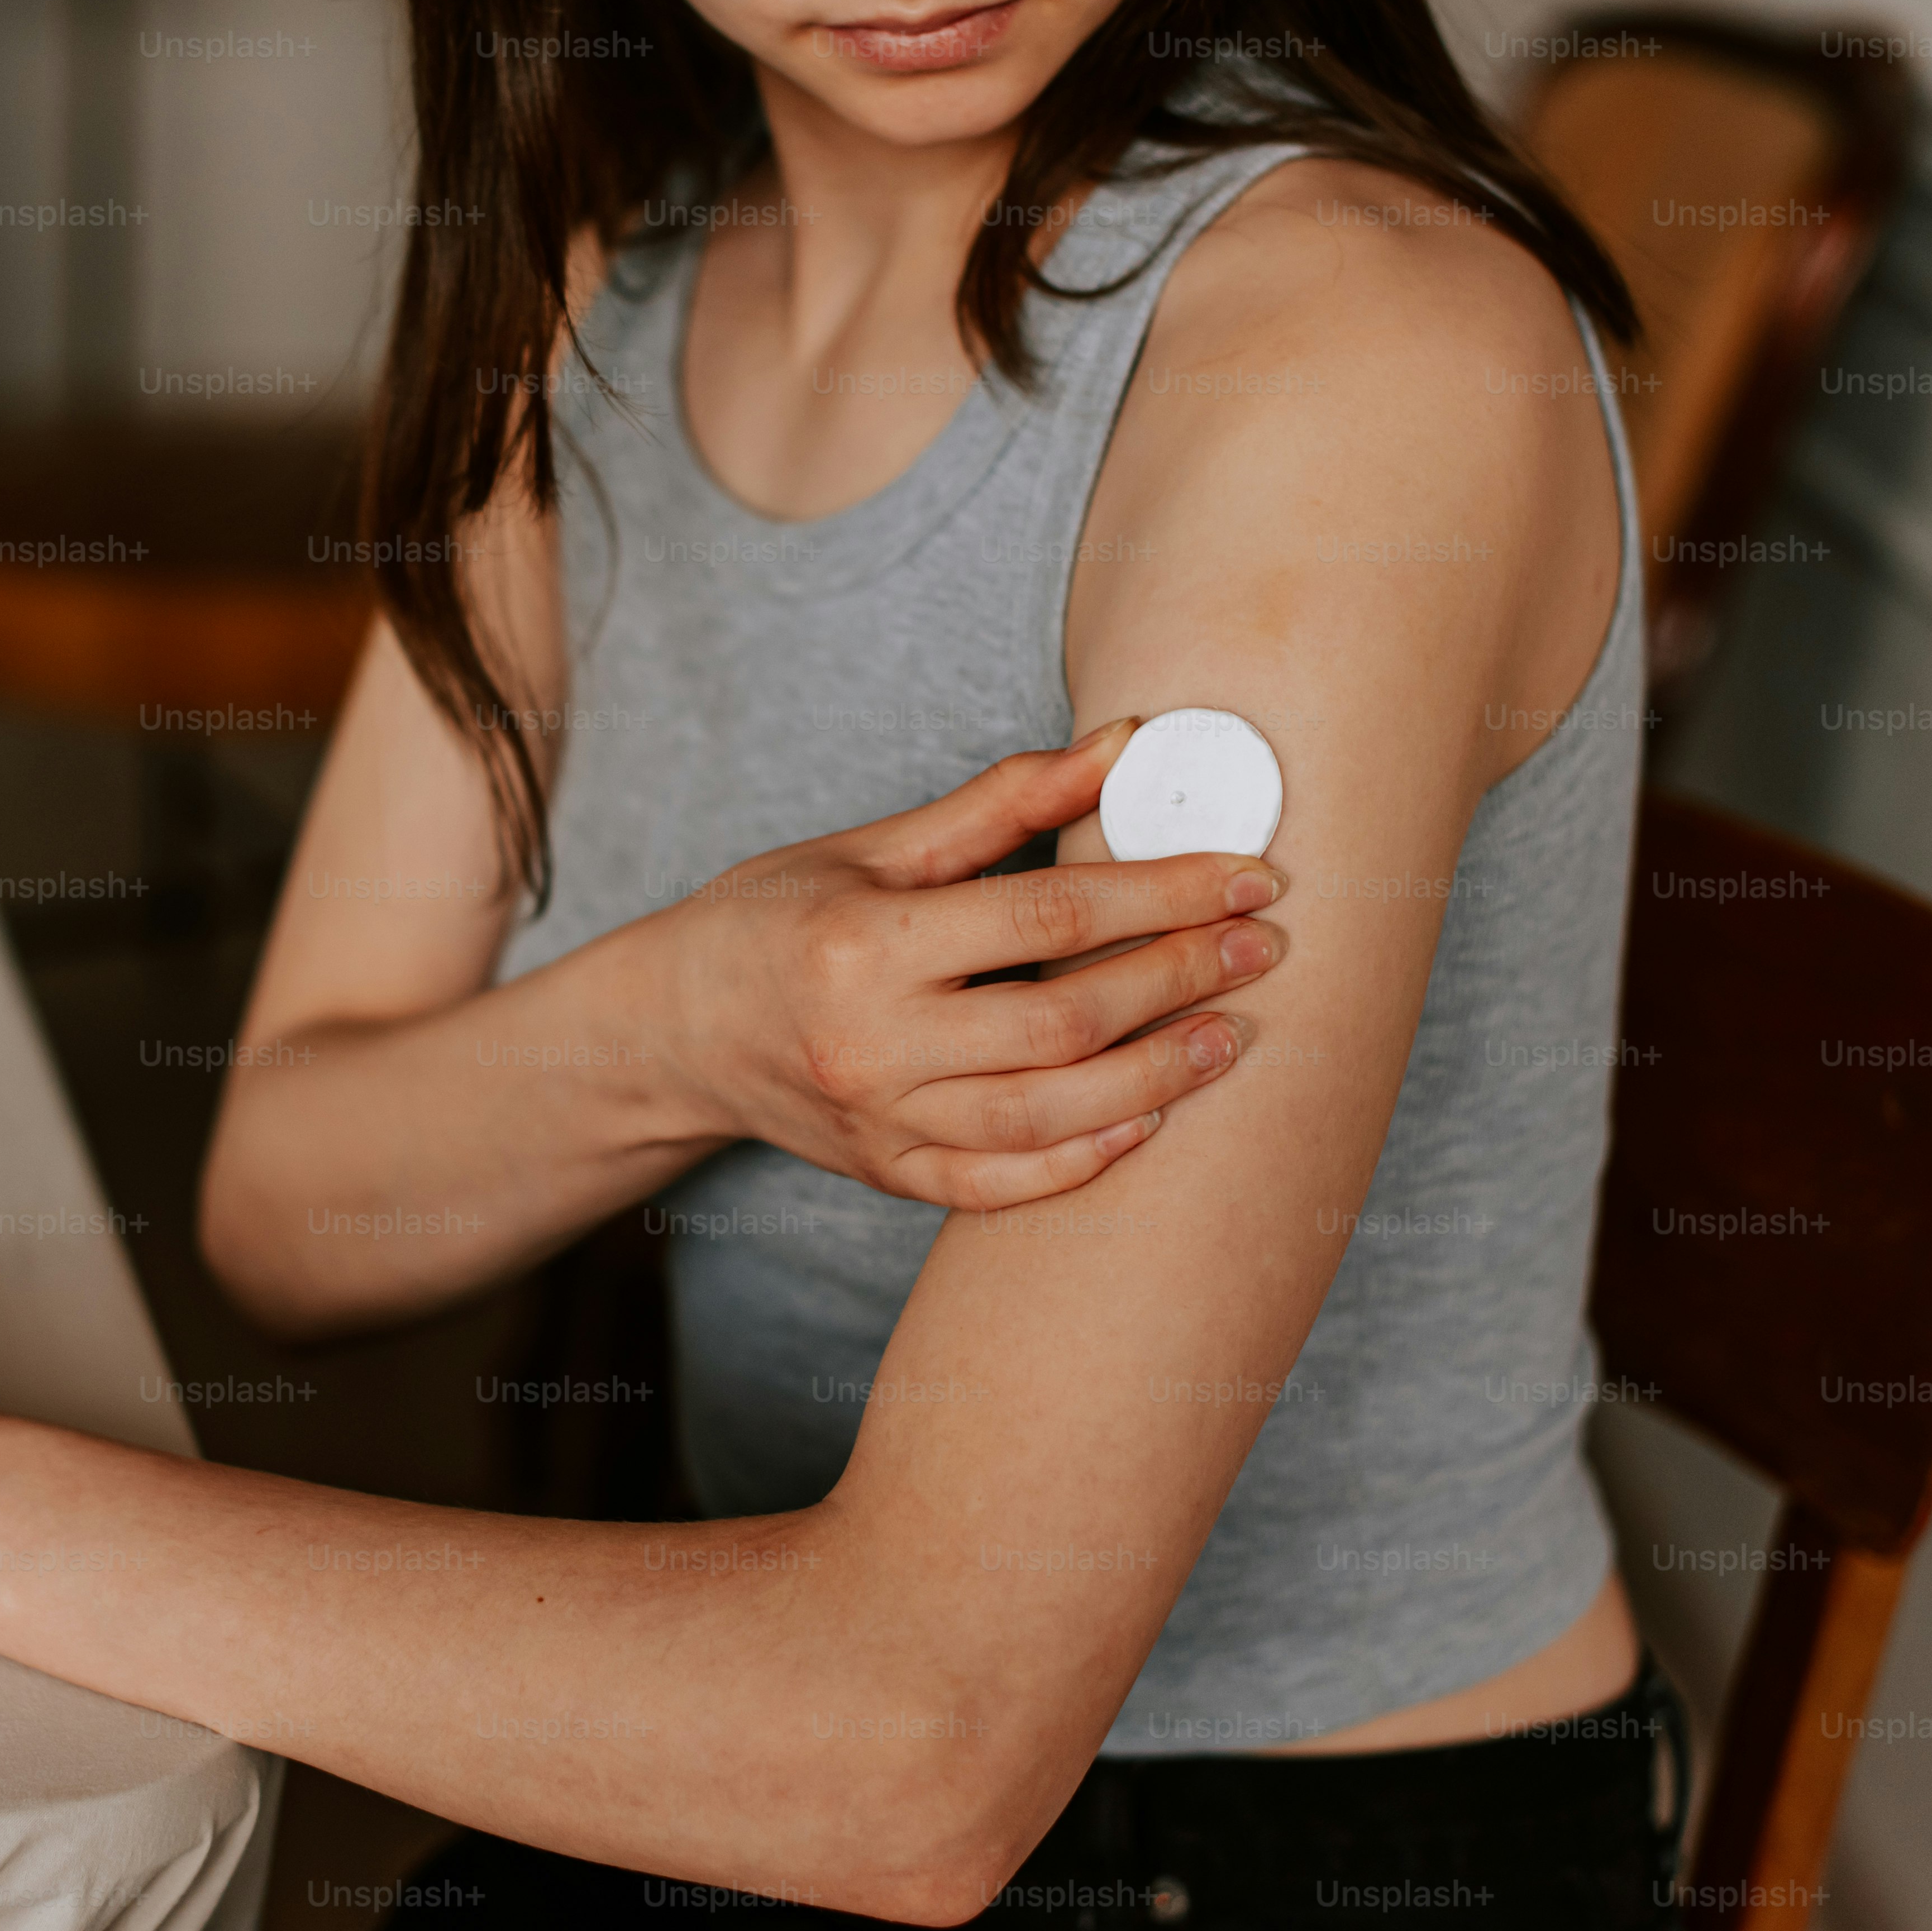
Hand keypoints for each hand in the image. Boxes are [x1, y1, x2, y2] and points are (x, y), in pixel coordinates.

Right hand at [654, 718, 1288, 1208]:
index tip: (1250, 876)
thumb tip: (1123, 747)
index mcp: (863, 945)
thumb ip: (1000, 803)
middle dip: (1177, 981)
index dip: (1161, 894)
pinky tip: (1148, 1121)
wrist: (672, 1030)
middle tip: (1259, 948)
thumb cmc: (771, 921)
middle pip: (1062, 1022)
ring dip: (1155, 1078)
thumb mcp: (869, 847)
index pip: (1047, 917)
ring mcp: (878, 1121)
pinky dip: (1081, 1159)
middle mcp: (870, 1044)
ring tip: (1229, 1036)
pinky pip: (999, 1183)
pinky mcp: (886, 1173)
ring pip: (1045, 1115)